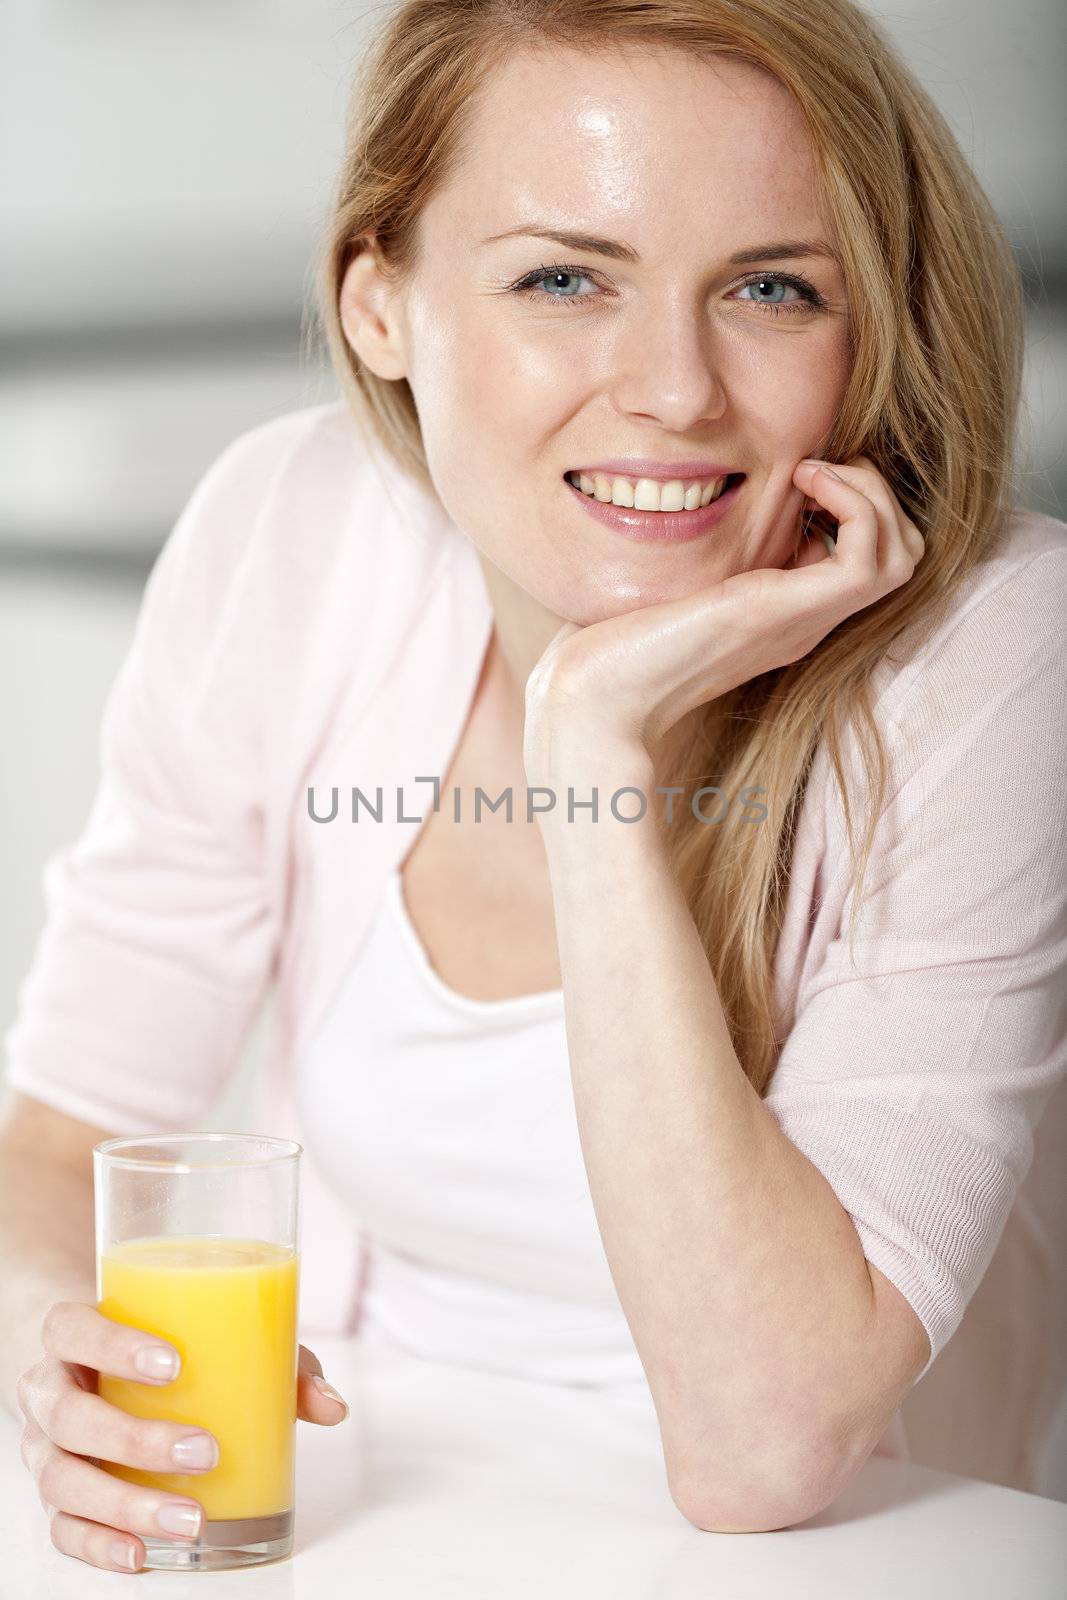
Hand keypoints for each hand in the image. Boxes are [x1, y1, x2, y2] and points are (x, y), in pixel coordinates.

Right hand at [16, 1299, 347, 1574]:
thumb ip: (273, 1361)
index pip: (72, 1328)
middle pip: (69, 1415)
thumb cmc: (163, 1345)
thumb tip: (332, 1405)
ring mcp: (46, 1447)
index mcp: (76, 1334)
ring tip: (191, 1518)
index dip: (113, 1346)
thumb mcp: (212, 1335)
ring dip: (126, 1504)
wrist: (94, 1364)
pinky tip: (141, 1555)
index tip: (173, 1365)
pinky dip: (98, 1546)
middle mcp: (50, 1390)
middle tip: (204, 1451)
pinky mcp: (57, 1496)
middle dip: (135, 1439)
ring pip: (63, 1480)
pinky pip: (63, 1528)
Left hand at [523, 455, 924, 775]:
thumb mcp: (674, 583)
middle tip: (815, 468)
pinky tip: (803, 482)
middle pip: (902, 555)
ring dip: (871, 494)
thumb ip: (701, 553)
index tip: (797, 476)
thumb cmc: (617, 643)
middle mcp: (805, 619)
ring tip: (812, 471)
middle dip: (876, 493)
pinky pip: (870, 557)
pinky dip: (854, 506)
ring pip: (903, 554)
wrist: (601, 694)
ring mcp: (804, 618)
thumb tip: (685, 496)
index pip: (867, 559)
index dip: (850, 505)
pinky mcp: (790, 610)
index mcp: (785, 614)